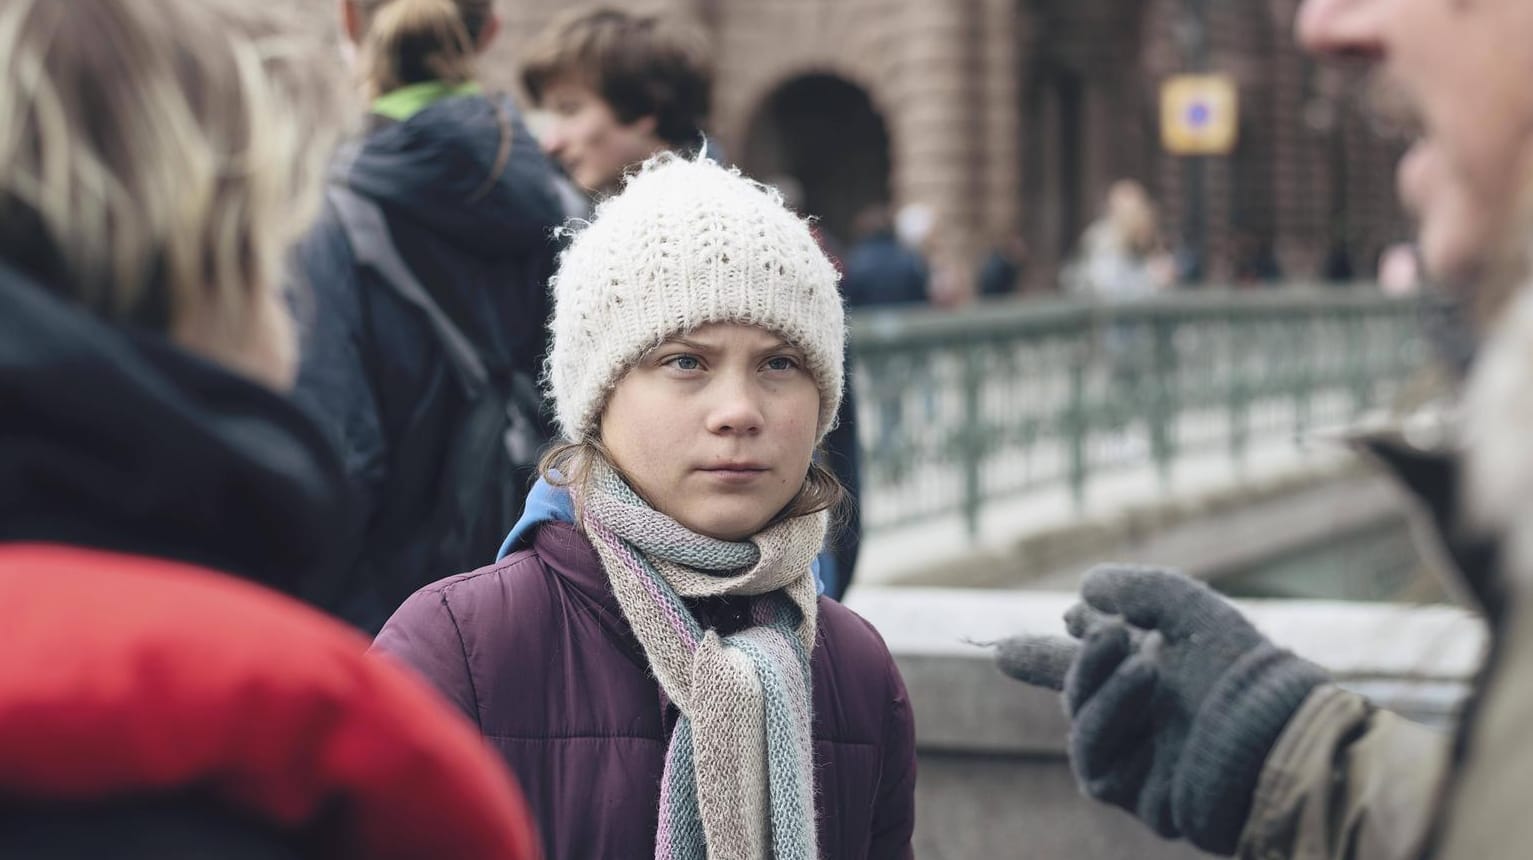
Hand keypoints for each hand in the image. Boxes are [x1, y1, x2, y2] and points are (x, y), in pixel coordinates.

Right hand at [995, 565, 1327, 854]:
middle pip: (1072, 695)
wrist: (1280, 733)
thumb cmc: (1242, 670)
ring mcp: (1138, 759)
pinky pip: (1098, 766)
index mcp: (1147, 676)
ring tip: (1135, 656)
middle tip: (1072, 625)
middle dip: (1049, 662)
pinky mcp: (1141, 796)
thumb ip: (1135, 589)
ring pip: (1080, 727)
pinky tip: (1144, 685)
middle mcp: (1139, 719)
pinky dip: (1112, 721)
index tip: (1002, 651)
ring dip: (1097, 685)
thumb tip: (1079, 595)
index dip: (1040, 656)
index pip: (1081, 666)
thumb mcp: (1189, 610)